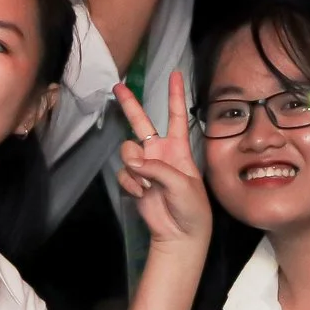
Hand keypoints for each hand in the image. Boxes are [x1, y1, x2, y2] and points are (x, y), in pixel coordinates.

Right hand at [113, 74, 212, 251]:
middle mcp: (160, 152)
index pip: (177, 116)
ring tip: (147, 182)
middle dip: (130, 105)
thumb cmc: (192, 207)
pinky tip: (142, 194)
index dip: (175, 95)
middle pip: (141, 123)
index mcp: (179, 148)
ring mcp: (145, 167)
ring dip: (134, 165)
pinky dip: (131, 183)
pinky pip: (124, 173)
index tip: (176, 74)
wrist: (181, 235)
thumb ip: (158, 169)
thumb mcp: (182, 184)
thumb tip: (132, 163)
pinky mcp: (134, 182)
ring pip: (127, 151)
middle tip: (118, 87)